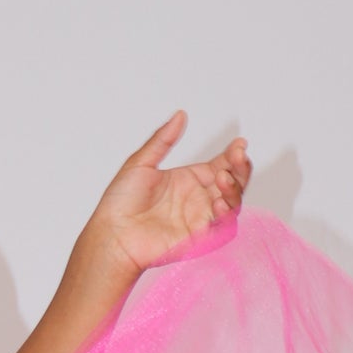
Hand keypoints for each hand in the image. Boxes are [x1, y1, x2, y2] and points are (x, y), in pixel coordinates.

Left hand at [80, 111, 251, 284]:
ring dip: (234, 189)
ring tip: (223, 176)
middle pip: (233, 182)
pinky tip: (216, 202)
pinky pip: (222, 227)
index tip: (239, 143)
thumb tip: (180, 115)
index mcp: (188, 180)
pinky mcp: (198, 237)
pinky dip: (225, 214)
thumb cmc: (119, 204)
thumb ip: (163, 139)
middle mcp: (197, 198)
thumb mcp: (140, 163)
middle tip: (238, 156)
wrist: (111, 234)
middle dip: (241, 168)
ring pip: (232, 203)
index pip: (221, 164)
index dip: (234, 155)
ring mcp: (199, 218)